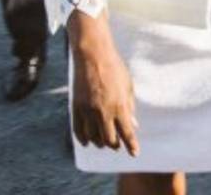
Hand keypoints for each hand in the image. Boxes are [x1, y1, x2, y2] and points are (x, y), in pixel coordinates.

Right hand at [68, 12, 138, 155]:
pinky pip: (78, 131)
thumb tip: (134, 124)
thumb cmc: (115, 68)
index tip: (134, 153)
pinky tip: (88, 141)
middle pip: (109, 140)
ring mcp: (88, 111)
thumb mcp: (128, 86)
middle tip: (119, 145)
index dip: (131, 146)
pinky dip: (84, 139)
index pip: (127, 133)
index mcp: (120, 106)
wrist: (93, 55)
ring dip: (100, 143)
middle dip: (115, 145)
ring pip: (93, 138)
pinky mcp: (76, 108)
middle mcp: (103, 111)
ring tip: (104, 142)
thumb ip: (130, 107)